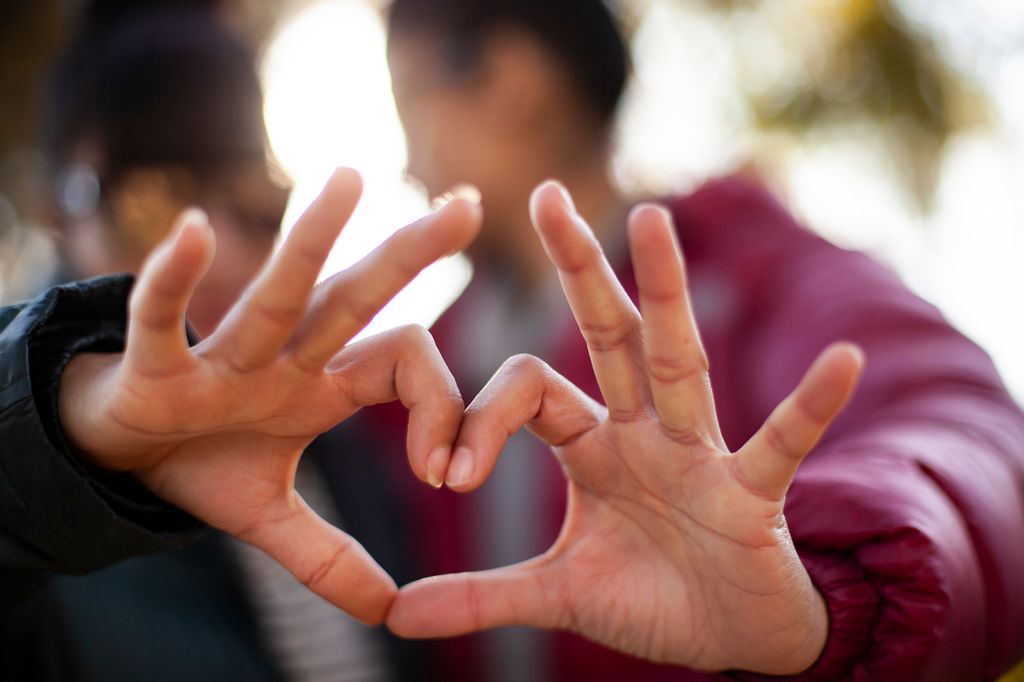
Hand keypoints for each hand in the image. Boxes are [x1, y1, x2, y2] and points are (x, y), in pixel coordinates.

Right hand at [58, 169, 480, 622]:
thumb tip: (390, 611)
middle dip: (412, 254)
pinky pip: (166, 318)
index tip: (446, 474)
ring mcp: (224, 357)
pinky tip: (194, 228)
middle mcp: (284, 356)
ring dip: (312, 239)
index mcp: (322, 382)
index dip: (440, 410)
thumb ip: (330, 558)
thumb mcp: (270, 520)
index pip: (405, 365)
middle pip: (357, 298)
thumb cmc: (201, 463)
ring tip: (353, 175)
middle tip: (470, 205)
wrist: (119, 456)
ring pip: (277, 293)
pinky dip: (175, 281)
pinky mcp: (158, 368)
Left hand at [387, 182, 862, 672]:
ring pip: (678, 362)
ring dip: (666, 292)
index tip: (446, 474)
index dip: (482, 420)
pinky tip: (842, 360)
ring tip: (652, 218)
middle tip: (545, 193)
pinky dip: (810, 407)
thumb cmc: (651, 597)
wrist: (731, 636)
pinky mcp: (751, 493)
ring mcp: (700, 454)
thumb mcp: (558, 594)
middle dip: (579, 269)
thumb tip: (396, 617)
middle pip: (609, 336)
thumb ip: (481, 598)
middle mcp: (643, 432)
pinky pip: (781, 443)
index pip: (530, 392)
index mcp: (592, 446)